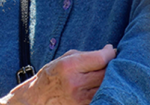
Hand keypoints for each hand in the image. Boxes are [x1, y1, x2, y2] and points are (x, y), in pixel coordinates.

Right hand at [0, 44, 116, 104]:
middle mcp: (75, 83)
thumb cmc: (52, 75)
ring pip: (106, 86)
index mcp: (69, 67)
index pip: (100, 58)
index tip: (112, 51)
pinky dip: (105, 90)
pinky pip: (101, 97)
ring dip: (110, 79)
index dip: (110, 53)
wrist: (38, 99)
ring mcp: (80, 99)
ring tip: (108, 73)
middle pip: (106, 73)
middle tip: (112, 61)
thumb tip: (110, 50)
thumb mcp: (65, 59)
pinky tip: (102, 85)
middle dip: (111, 65)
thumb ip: (87, 55)